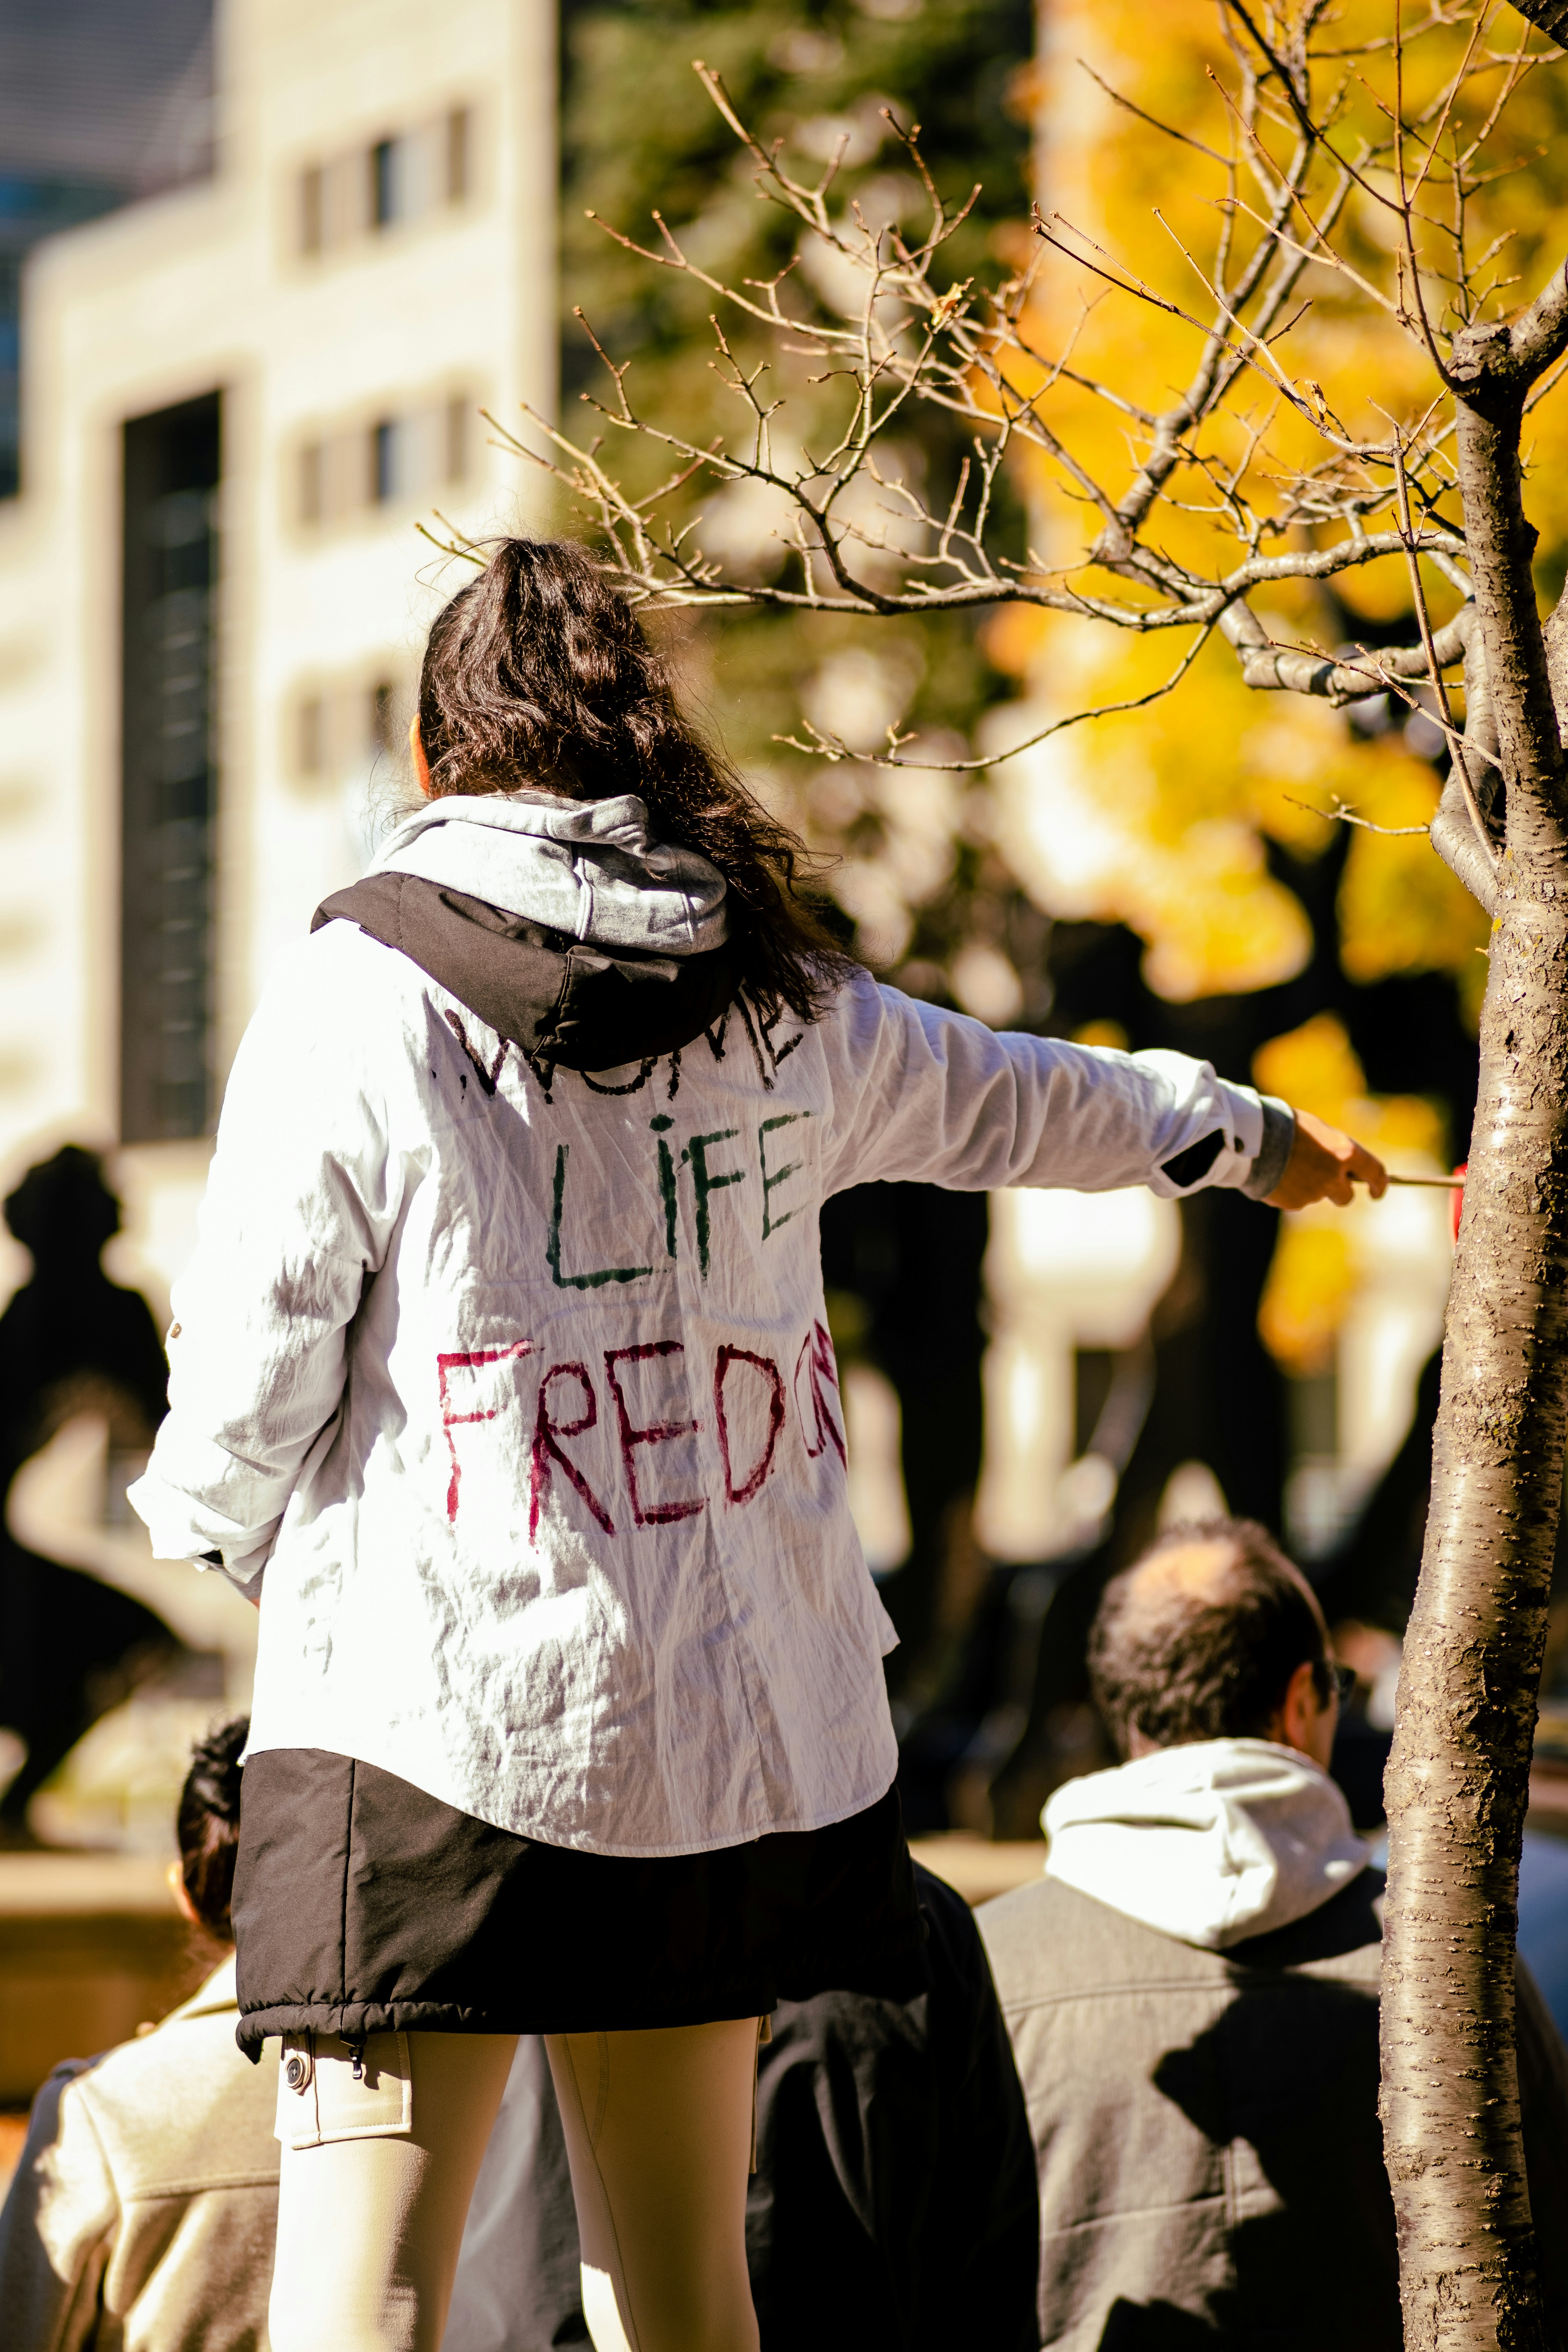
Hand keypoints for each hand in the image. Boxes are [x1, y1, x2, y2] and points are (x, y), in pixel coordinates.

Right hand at [1265, 1108, 1385, 1208]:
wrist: (1252, 1138)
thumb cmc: (1286, 1125)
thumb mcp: (1318, 1131)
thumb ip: (1334, 1151)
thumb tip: (1339, 1166)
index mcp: (1345, 1153)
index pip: (1375, 1173)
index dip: (1380, 1185)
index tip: (1377, 1192)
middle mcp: (1333, 1177)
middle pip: (1346, 1196)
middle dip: (1339, 1191)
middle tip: (1325, 1180)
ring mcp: (1313, 1193)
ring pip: (1317, 1196)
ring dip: (1308, 1186)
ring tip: (1286, 1166)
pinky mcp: (1293, 1204)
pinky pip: (1296, 1201)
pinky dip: (1289, 1192)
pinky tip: (1275, 1175)